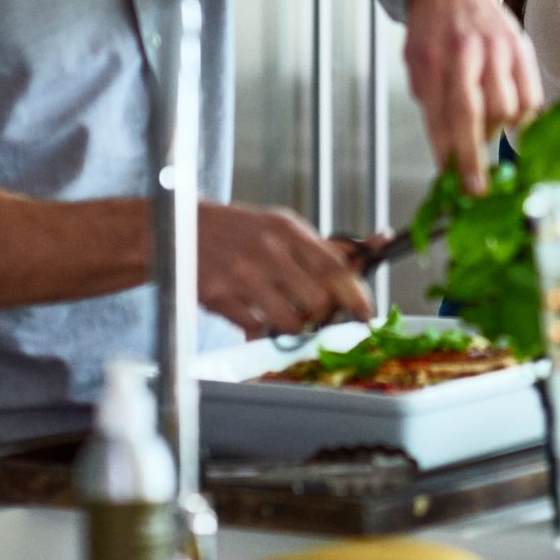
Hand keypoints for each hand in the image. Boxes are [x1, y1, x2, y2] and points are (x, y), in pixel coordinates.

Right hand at [197, 203, 372, 339]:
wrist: (179, 229)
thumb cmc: (242, 232)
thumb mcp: (282, 229)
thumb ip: (325, 246)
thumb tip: (381, 241)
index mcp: (287, 229)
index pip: (334, 266)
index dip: (355, 294)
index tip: (367, 314)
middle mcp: (267, 250)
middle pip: (317, 300)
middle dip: (324, 315)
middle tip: (320, 316)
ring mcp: (241, 275)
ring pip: (290, 321)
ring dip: (296, 327)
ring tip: (288, 316)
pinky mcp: (218, 298)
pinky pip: (256, 329)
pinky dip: (262, 330)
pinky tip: (257, 315)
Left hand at [402, 0, 542, 194]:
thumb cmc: (431, 30)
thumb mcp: (416, 63)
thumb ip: (430, 103)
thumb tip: (447, 153)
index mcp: (431, 57)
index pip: (439, 115)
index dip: (446, 152)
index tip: (452, 182)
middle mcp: (465, 51)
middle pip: (473, 113)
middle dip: (473, 157)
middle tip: (475, 187)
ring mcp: (497, 48)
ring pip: (505, 107)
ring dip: (494, 132)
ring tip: (484, 131)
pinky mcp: (521, 47)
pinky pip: (529, 95)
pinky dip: (521, 117)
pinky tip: (508, 118)